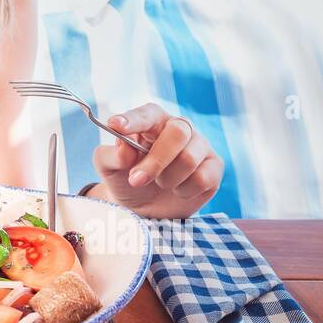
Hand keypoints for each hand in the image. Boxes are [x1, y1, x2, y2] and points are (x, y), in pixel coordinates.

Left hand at [90, 103, 222, 218]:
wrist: (145, 208)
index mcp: (152, 120)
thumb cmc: (125, 178)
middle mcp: (179, 127)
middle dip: (155, 161)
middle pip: (177, 133)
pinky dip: (184, 191)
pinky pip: (203, 178)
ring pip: (189, 159)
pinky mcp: (214, 166)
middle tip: (136, 180)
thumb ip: (111, 156)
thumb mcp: (108, 168)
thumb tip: (124, 148)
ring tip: (159, 183)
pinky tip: (177, 190)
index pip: (147, 114)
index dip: (133, 120)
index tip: (116, 126)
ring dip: (167, 179)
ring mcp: (200, 145)